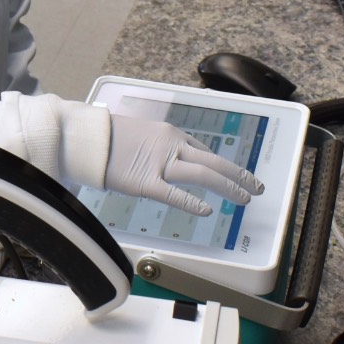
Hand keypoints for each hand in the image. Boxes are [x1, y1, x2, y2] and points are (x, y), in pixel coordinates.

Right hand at [106, 115, 263, 216]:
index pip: (204, 151)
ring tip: (244, 199)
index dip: (222, 165)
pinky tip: (207, 211)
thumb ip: (156, 147)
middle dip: (239, 175)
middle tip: (257, 187)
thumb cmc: (106, 137)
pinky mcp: (145, 182)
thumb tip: (164, 158)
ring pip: (203, 175)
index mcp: (169, 134)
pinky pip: (174, 194)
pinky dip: (193, 202)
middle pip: (213, 161)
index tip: (233, 175)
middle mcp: (171, 146)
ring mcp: (160, 164)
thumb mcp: (138, 133)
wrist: (86, 137)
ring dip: (228, 187)